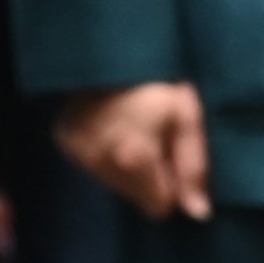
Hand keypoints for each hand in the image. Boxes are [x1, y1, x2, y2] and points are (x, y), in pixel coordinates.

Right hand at [55, 81, 211, 219]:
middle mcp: (100, 162)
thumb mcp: (186, 115)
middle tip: (152, 137)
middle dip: (149, 176)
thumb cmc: (156, 80)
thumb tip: (198, 213)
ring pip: (113, 183)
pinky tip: (109, 127)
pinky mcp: (64, 141)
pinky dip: (104, 153)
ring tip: (131, 129)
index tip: (171, 157)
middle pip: (135, 196)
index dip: (171, 185)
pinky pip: (92, 166)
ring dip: (126, 166)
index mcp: (134, 158)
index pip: (158, 207)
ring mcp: (78, 152)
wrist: (110, 48)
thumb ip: (193, 167)